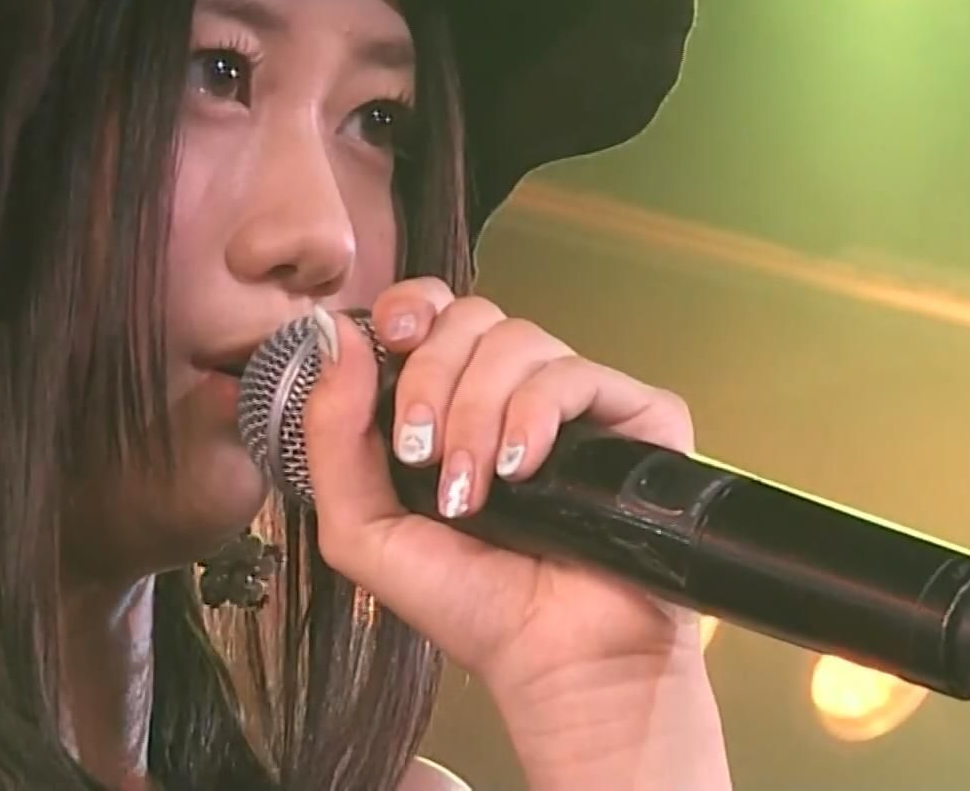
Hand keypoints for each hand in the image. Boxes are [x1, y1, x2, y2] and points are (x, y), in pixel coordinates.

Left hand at [301, 281, 730, 788]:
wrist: (556, 661)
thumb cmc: (471, 605)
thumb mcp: (363, 531)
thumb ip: (332, 436)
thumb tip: (335, 338)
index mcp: (452, 403)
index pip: (432, 311)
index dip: (407, 308)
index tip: (387, 339)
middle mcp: (514, 392)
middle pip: (470, 316)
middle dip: (431, 375)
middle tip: (421, 450)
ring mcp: (577, 401)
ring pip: (519, 339)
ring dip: (478, 409)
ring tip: (475, 487)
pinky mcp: (636, 414)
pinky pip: (577, 372)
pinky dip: (535, 414)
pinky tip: (521, 469)